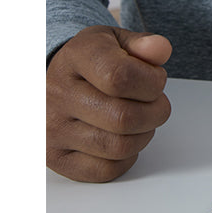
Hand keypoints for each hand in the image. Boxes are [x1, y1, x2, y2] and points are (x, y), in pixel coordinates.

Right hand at [46, 25, 172, 181]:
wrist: (54, 79)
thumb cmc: (93, 61)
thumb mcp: (118, 41)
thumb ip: (144, 45)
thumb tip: (159, 50)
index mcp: (76, 57)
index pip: (120, 77)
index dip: (152, 82)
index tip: (155, 80)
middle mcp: (57, 94)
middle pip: (124, 118)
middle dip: (155, 112)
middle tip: (154, 103)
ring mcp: (52, 129)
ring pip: (119, 147)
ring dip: (144, 135)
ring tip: (140, 118)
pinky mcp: (55, 157)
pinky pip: (106, 170)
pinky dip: (126, 157)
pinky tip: (123, 137)